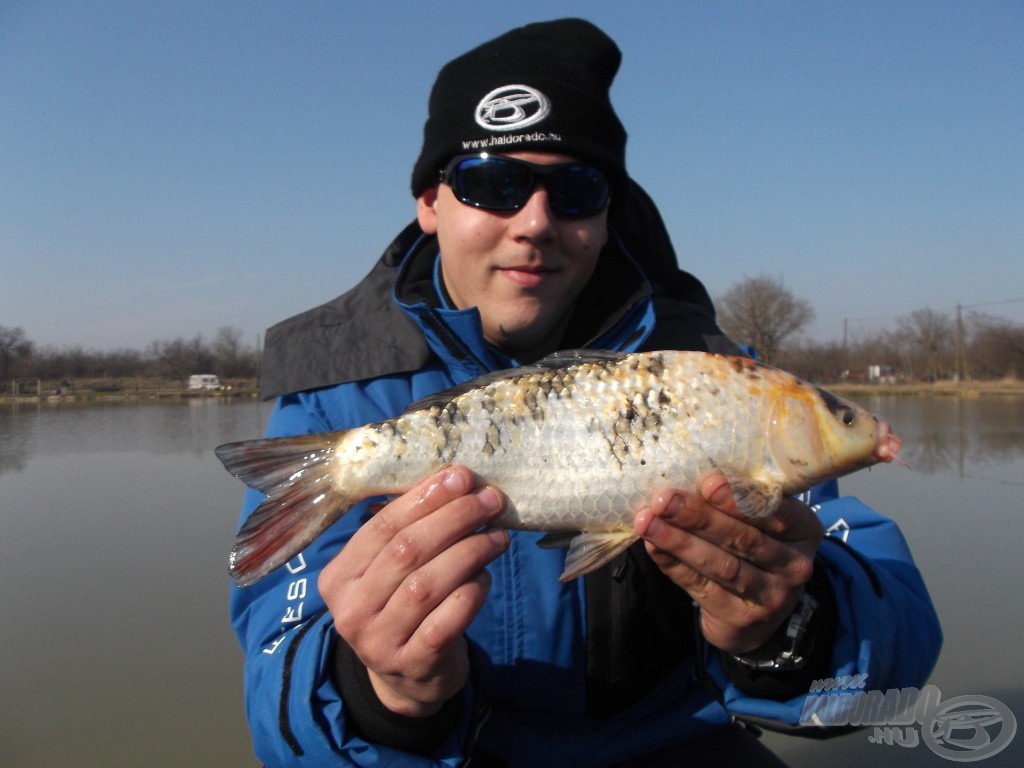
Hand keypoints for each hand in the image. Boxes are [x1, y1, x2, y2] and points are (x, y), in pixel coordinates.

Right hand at [318, 466, 507, 716]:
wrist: (406, 679)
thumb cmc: (400, 607)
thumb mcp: (388, 572)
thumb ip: (409, 533)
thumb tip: (456, 480)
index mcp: (340, 576)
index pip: (382, 527)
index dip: (424, 498)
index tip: (461, 477)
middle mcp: (352, 609)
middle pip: (406, 551)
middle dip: (453, 518)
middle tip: (489, 501)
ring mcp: (379, 641)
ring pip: (427, 584)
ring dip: (469, 551)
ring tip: (497, 536)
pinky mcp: (412, 664)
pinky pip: (446, 620)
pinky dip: (470, 593)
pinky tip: (485, 576)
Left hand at [633, 474, 822, 654]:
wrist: (759, 615)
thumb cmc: (755, 548)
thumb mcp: (762, 522)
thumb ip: (740, 500)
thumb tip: (692, 476)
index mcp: (805, 529)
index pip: (775, 512)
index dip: (740, 499)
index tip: (709, 483)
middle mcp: (794, 565)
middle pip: (743, 538)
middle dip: (699, 517)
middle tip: (664, 499)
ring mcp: (770, 597)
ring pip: (721, 566)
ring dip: (679, 541)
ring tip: (648, 521)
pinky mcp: (740, 618)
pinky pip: (701, 587)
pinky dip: (673, 564)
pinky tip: (652, 546)